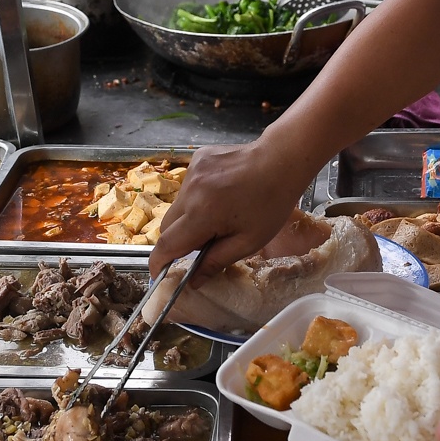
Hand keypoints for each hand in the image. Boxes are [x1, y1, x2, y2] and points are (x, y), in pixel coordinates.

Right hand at [149, 139, 312, 276]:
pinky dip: (197, 197)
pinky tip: (221, 193)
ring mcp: (192, 172)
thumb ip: (216, 262)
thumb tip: (192, 282)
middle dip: (180, 240)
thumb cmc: (271, 204)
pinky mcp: (196, 159)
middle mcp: (190, 191)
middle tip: (205, 243)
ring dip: (190, 217)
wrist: (281, 160)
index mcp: (202, 214)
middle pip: (168, 226)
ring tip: (219, 213)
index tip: (159, 276)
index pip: (167, 245)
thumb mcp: (249, 242)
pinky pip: (187, 188)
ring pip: (177, 207)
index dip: (159, 264)